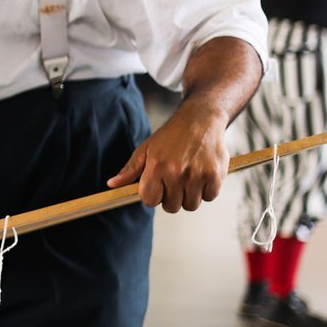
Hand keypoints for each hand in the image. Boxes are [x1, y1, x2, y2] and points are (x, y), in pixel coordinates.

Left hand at [106, 100, 228, 213]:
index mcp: (157, 167)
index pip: (149, 200)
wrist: (200, 119)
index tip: (157, 187)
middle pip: (171, 207)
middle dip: (171, 197)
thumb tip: (111, 184)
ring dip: (189, 195)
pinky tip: (201, 175)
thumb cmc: (171, 135)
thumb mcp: (145, 149)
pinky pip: (209, 197)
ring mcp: (197, 175)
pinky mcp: (215, 175)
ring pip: (190, 205)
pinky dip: (206, 190)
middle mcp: (177, 172)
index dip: (152, 196)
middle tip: (174, 180)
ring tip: (188, 177)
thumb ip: (129, 170)